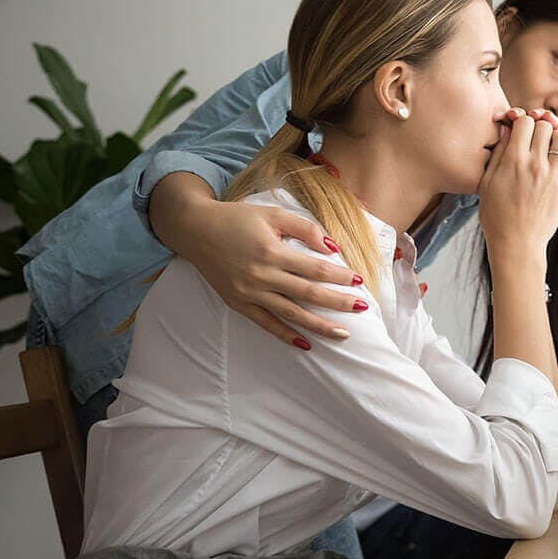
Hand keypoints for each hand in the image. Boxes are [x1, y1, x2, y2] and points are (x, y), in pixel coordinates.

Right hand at [180, 198, 366, 347]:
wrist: (195, 230)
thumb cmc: (237, 219)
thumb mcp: (273, 214)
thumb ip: (306, 229)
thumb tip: (333, 248)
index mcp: (272, 251)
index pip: (315, 269)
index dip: (339, 276)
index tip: (359, 281)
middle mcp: (261, 276)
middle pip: (308, 294)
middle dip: (338, 303)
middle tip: (362, 308)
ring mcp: (249, 293)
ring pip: (291, 314)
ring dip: (319, 325)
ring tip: (343, 334)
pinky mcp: (238, 303)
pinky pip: (266, 324)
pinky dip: (286, 335)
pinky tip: (306, 344)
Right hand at [478, 108, 557, 261]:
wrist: (517, 244)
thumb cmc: (496, 215)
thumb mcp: (487, 182)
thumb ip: (498, 152)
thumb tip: (507, 127)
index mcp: (513, 161)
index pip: (524, 121)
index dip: (519, 118)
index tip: (516, 126)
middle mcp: (536, 164)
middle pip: (544, 125)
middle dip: (537, 124)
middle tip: (531, 134)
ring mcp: (554, 175)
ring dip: (555, 134)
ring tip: (546, 142)